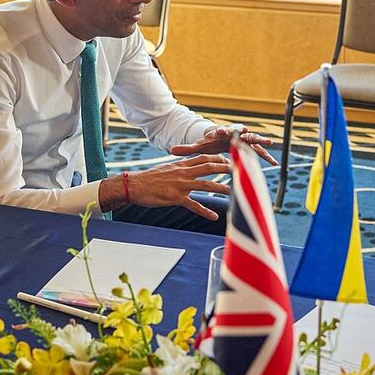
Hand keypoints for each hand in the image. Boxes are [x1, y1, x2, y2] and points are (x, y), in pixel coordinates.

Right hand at [101, 154, 230, 219]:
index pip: (204, 157)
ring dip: (221, 188)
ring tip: (234, 192)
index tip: (230, 160)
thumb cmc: (149, 178)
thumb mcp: (167, 168)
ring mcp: (180, 185)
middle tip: (240, 170)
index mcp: (182, 164)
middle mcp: (184, 172)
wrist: (134, 185)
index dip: (218, 158)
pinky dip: (205, 211)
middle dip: (226, 168)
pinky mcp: (175, 197)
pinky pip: (194, 205)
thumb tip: (190, 168)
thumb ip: (180, 168)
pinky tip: (214, 217)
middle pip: (209, 167)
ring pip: (206, 184)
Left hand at [171, 124, 275, 165]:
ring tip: (269, 143)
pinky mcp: (249, 147)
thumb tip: (171, 150)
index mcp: (220, 133)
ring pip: (253, 140)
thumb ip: (186, 148)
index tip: (222, 131)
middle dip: (245, 133)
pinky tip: (274, 162)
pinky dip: (266, 156)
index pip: (221, 130)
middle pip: (240, 132)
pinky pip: (258, 152)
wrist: (220, 138)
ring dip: (260, 142)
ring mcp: (243, 140)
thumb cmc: (209, 142)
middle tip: (248, 133)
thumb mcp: (198, 146)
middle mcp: (234, 134)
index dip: (222, 131)